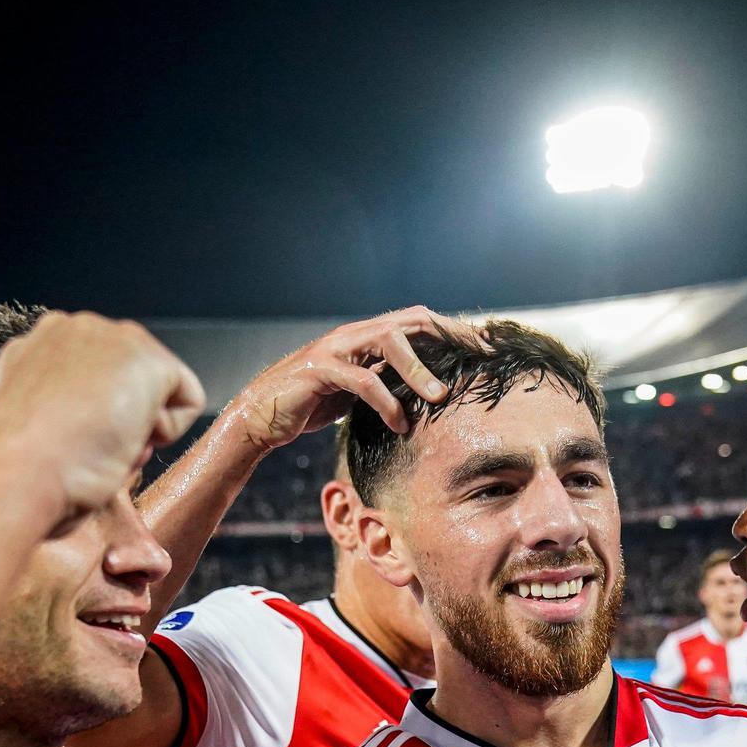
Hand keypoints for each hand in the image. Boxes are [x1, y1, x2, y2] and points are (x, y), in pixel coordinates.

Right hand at [0, 311, 205, 515]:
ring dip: (142, 424)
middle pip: (131, 379)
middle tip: (90, 448)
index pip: (99, 381)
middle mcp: (71, 329)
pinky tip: (127, 440)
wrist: (17, 475)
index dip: (98, 422)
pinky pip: (187, 398)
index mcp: (39, 347)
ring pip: (159, 386)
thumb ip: (67, 412)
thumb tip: (106, 425)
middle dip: (125, 417)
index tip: (73, 443)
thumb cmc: (20, 474)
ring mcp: (107, 336)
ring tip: (102, 445)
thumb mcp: (35, 429)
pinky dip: (170, 430)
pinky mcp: (142, 354)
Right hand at [217, 307, 489, 453]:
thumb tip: (425, 390)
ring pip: (389, 341)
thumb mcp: (357, 391)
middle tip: (480, 361)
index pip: (419, 322)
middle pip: (412, 321)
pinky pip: (361, 381)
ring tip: (441, 396)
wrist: (260, 416)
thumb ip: (386, 381)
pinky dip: (385, 402)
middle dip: (450, 338)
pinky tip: (399, 424)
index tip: (486, 347)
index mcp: (367, 337)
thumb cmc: (311, 405)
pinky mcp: (320, 370)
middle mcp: (354, 334)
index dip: (453, 331)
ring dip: (420, 369)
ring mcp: (336, 348)